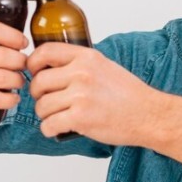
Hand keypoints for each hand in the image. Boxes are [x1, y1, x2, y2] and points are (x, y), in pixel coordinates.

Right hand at [0, 20, 28, 118]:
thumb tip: (4, 37)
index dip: (14, 37)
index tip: (23, 43)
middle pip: (4, 56)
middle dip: (21, 62)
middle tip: (24, 65)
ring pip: (3, 78)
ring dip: (18, 81)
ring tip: (19, 82)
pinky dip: (9, 99)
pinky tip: (12, 98)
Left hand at [27, 44, 161, 144]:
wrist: (149, 115)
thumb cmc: (129, 95)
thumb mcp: (105, 66)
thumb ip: (80, 64)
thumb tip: (52, 67)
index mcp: (87, 58)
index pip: (46, 52)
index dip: (33, 63)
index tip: (33, 72)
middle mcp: (81, 73)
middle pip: (39, 82)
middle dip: (38, 95)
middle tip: (47, 101)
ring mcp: (80, 96)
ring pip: (42, 106)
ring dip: (45, 115)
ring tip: (57, 117)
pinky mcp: (80, 118)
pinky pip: (48, 124)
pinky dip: (49, 129)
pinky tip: (57, 129)